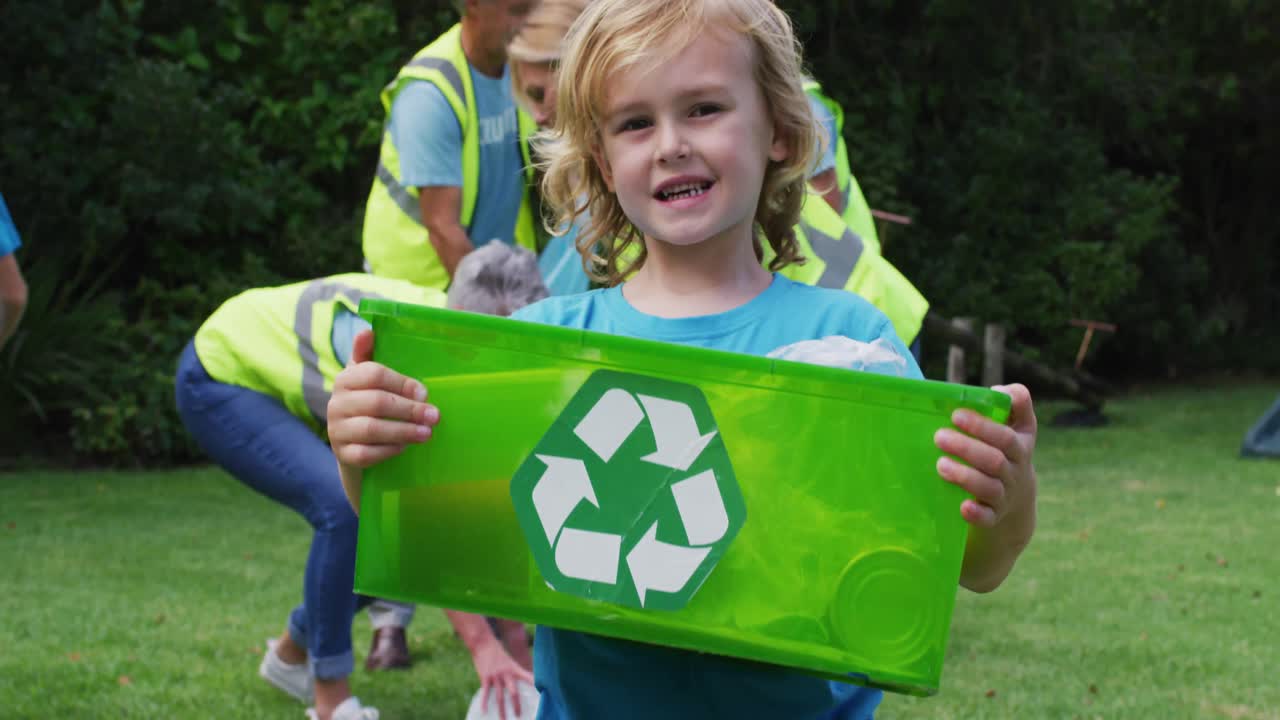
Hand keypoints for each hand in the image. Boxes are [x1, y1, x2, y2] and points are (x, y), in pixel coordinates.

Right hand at [327, 330, 438, 509]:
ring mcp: (336, 430)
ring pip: (371, 429)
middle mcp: (336, 403)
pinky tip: (405, 447)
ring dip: (404, 431)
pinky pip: (367, 454)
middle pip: (377, 402)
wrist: (352, 444)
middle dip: (410, 409)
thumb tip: (368, 330)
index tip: (425, 393)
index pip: (373, 374)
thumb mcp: (367, 378)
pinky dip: (389, 450)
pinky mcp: (343, 454)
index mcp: (346, 379)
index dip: (402, 383)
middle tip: (435, 416)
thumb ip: (369, 353)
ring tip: (427, 433)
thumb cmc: (368, 403)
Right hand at [471, 634, 535, 719]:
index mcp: (515, 669)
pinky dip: (484, 702)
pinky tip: (484, 711)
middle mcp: (507, 674)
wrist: (484, 643)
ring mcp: (496, 676)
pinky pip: (485, 693)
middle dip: (516, 706)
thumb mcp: (509, 661)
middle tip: (519, 716)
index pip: (529, 679)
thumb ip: (513, 672)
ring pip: (500, 697)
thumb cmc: (497, 652)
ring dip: (501, 710)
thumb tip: (516, 684)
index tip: (543, 695)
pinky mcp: (485, 677)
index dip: (536, 686)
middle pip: (514, 693)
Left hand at [934, 383, 1037, 591]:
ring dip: (965, 476)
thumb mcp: (1016, 426)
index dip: (983, 425)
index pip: (1007, 434)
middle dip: (966, 448)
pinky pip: (988, 517)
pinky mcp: (995, 515)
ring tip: (941, 465)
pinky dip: (977, 514)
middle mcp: (1016, 470)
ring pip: (989, 487)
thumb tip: (998, 391)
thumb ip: (1013, 403)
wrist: (1017, 500)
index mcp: (1020, 444)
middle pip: (994, 460)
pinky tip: (963, 507)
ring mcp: (1005, 494)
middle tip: (939, 437)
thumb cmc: (1005, 451)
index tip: (956, 414)